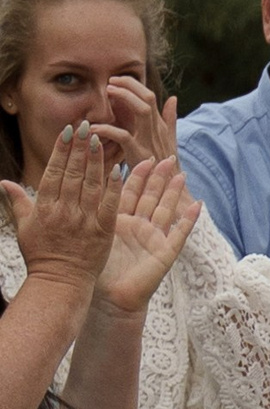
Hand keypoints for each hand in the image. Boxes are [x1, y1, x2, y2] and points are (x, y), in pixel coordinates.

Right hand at [4, 123, 117, 294]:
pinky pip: (109, 205)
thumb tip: (5, 182)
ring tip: (100, 139)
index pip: (54, 172)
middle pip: (72, 173)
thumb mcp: (24, 228)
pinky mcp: (103, 232)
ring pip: (90, 184)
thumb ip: (18, 202)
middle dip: (79, 147)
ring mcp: (84, 220)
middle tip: (86, 125)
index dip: (61, 150)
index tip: (68, 131)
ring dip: (96, 160)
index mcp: (45, 208)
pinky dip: (113, 187)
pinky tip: (119, 169)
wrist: (60, 283)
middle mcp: (64, 211)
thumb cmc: (41, 255)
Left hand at [95, 152, 199, 315]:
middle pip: (150, 196)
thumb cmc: (96, 272)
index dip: (137, 175)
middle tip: (167, 157)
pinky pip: (180, 233)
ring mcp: (154, 239)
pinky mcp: (165, 252)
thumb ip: (84, 215)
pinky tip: (198, 205)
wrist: (110, 301)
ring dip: (174, 192)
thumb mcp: (89, 236)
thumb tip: (63, 193)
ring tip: (181, 173)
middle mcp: (138, 227)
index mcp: (118, 221)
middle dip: (159, 177)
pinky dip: (189, 219)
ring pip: (166, 209)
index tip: (142, 156)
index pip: (129, 192)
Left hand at [102, 80, 179, 168]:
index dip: (133, 85)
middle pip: (148, 98)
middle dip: (129, 86)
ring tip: (107, 93)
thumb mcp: (169, 140)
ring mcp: (149, 140)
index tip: (116, 80)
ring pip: (141, 110)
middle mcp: (156, 129)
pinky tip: (94, 127)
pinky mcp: (138, 153)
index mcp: (160, 125)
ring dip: (124, 97)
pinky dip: (107, 129)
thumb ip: (170, 119)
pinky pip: (123, 136)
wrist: (169, 188)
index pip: (150, 96)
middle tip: (110, 82)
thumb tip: (173, 99)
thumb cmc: (165, 165)